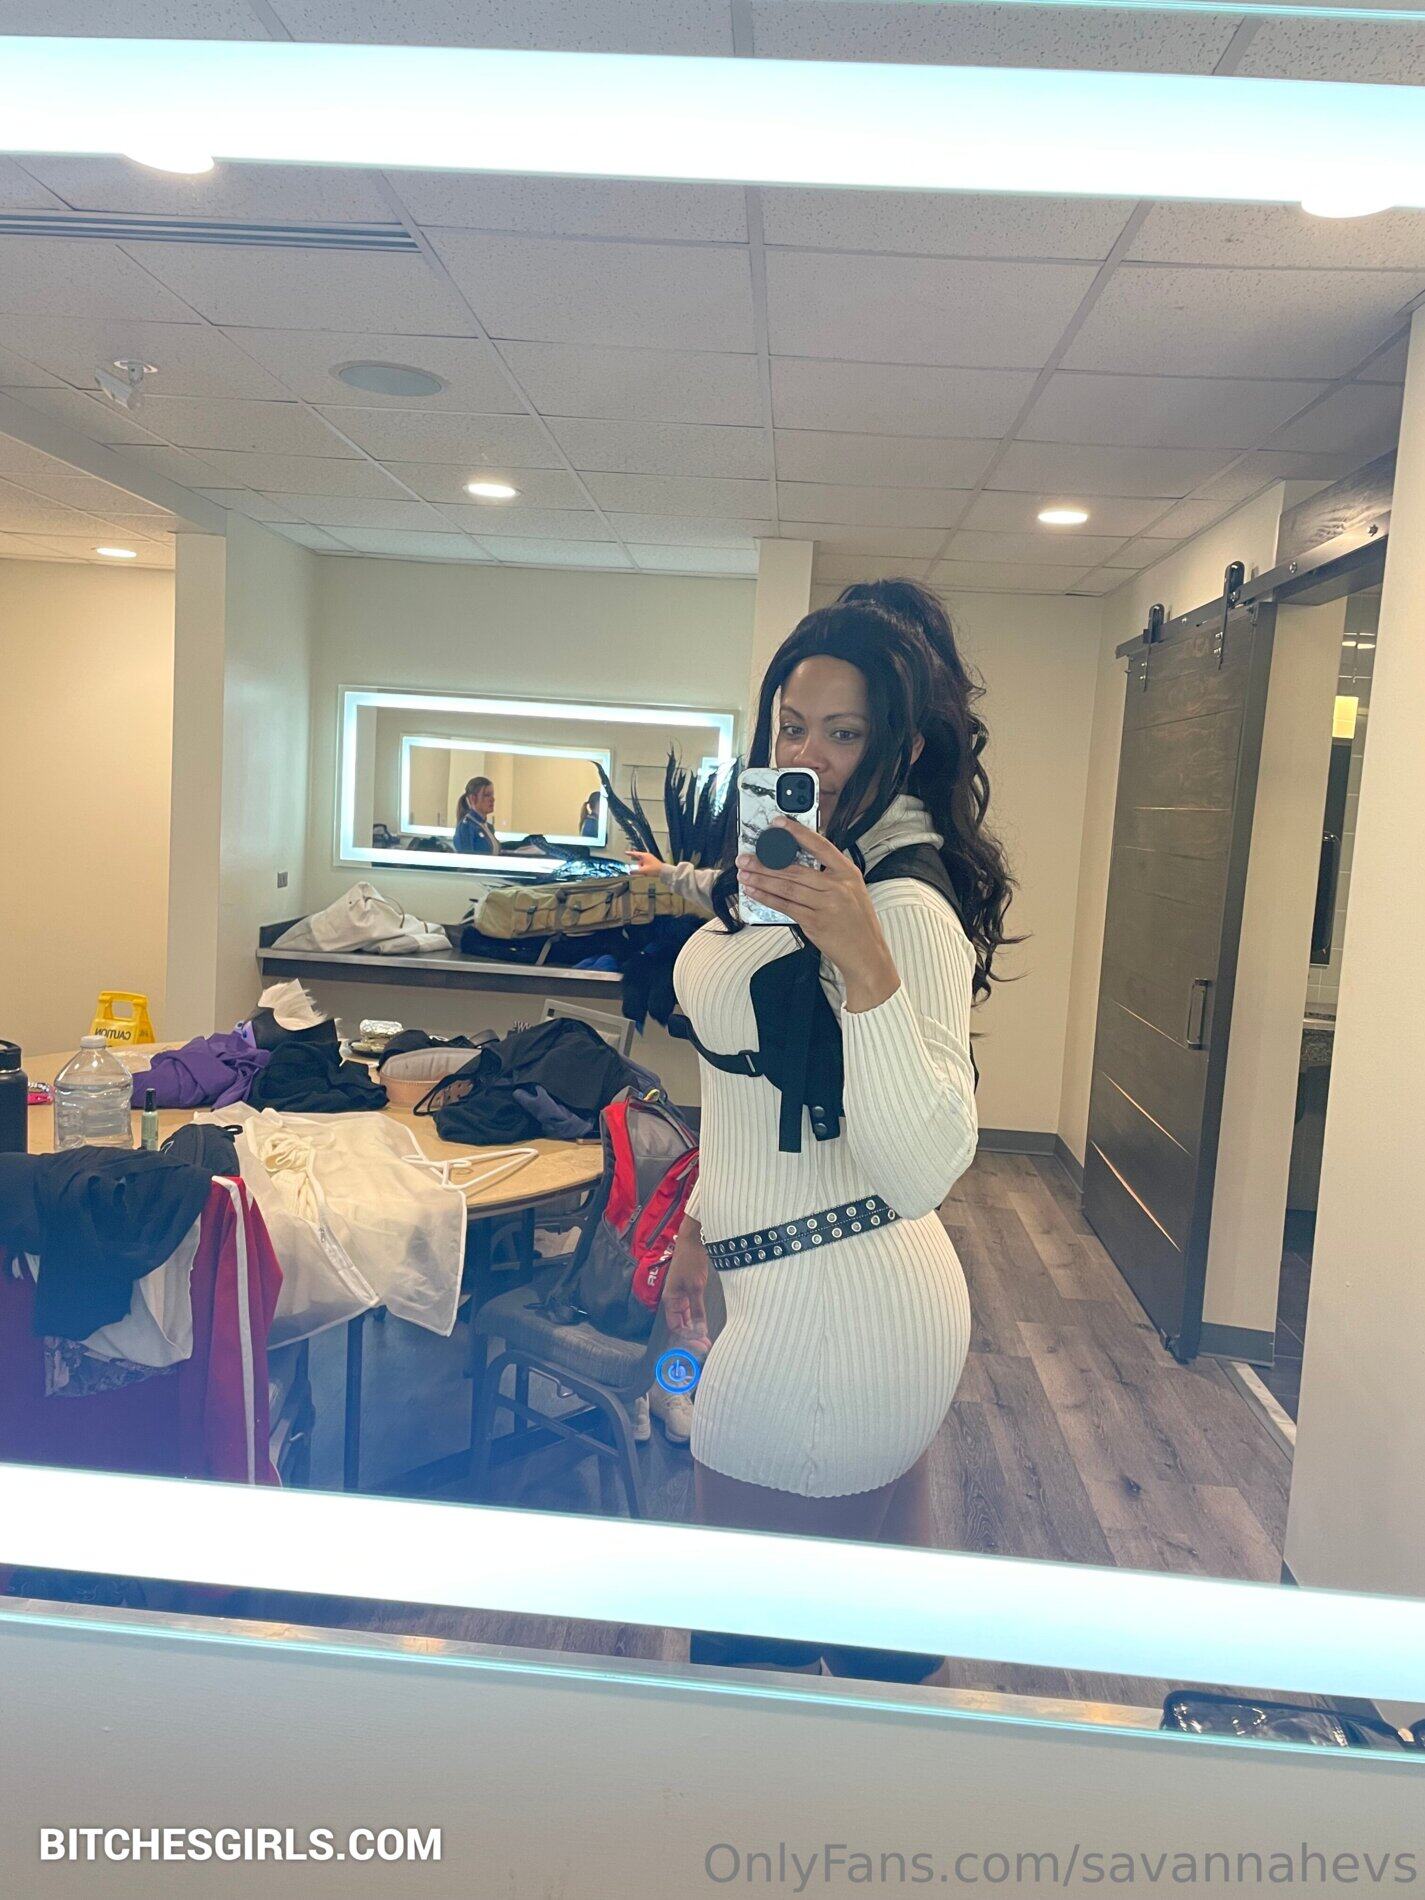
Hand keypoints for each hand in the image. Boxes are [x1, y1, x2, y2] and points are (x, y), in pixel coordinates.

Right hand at [628, 849, 669, 876]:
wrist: (663, 871)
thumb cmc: (654, 869)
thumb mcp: (643, 871)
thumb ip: (635, 871)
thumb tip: (630, 872)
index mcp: (644, 856)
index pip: (635, 854)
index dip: (630, 853)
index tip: (625, 852)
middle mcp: (647, 856)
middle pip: (638, 857)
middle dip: (634, 860)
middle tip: (630, 860)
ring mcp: (650, 858)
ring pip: (642, 861)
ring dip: (639, 865)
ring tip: (639, 870)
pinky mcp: (652, 862)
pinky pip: (645, 864)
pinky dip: (643, 867)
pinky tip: (643, 871)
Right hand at [662, 1227, 710, 1351]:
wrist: (694, 1240)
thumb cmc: (691, 1261)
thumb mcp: (696, 1287)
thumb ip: (697, 1310)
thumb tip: (699, 1331)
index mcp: (670, 1300)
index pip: (675, 1326)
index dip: (686, 1338)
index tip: (700, 1345)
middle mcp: (673, 1300)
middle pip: (680, 1325)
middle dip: (691, 1337)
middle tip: (705, 1347)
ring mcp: (681, 1296)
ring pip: (686, 1319)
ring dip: (694, 1330)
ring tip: (706, 1340)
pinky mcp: (689, 1291)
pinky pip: (691, 1310)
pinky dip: (697, 1319)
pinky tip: (704, 1326)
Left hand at [738, 818, 900, 1012]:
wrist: (866, 954)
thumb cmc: (857, 922)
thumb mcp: (851, 891)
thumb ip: (828, 876)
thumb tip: (793, 864)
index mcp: (847, 873)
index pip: (819, 845)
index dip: (797, 833)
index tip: (777, 824)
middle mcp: (837, 886)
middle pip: (794, 869)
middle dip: (765, 863)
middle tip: (745, 858)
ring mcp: (826, 904)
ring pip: (786, 887)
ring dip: (761, 880)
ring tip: (744, 874)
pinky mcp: (815, 922)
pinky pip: (786, 906)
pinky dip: (767, 898)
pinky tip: (754, 893)